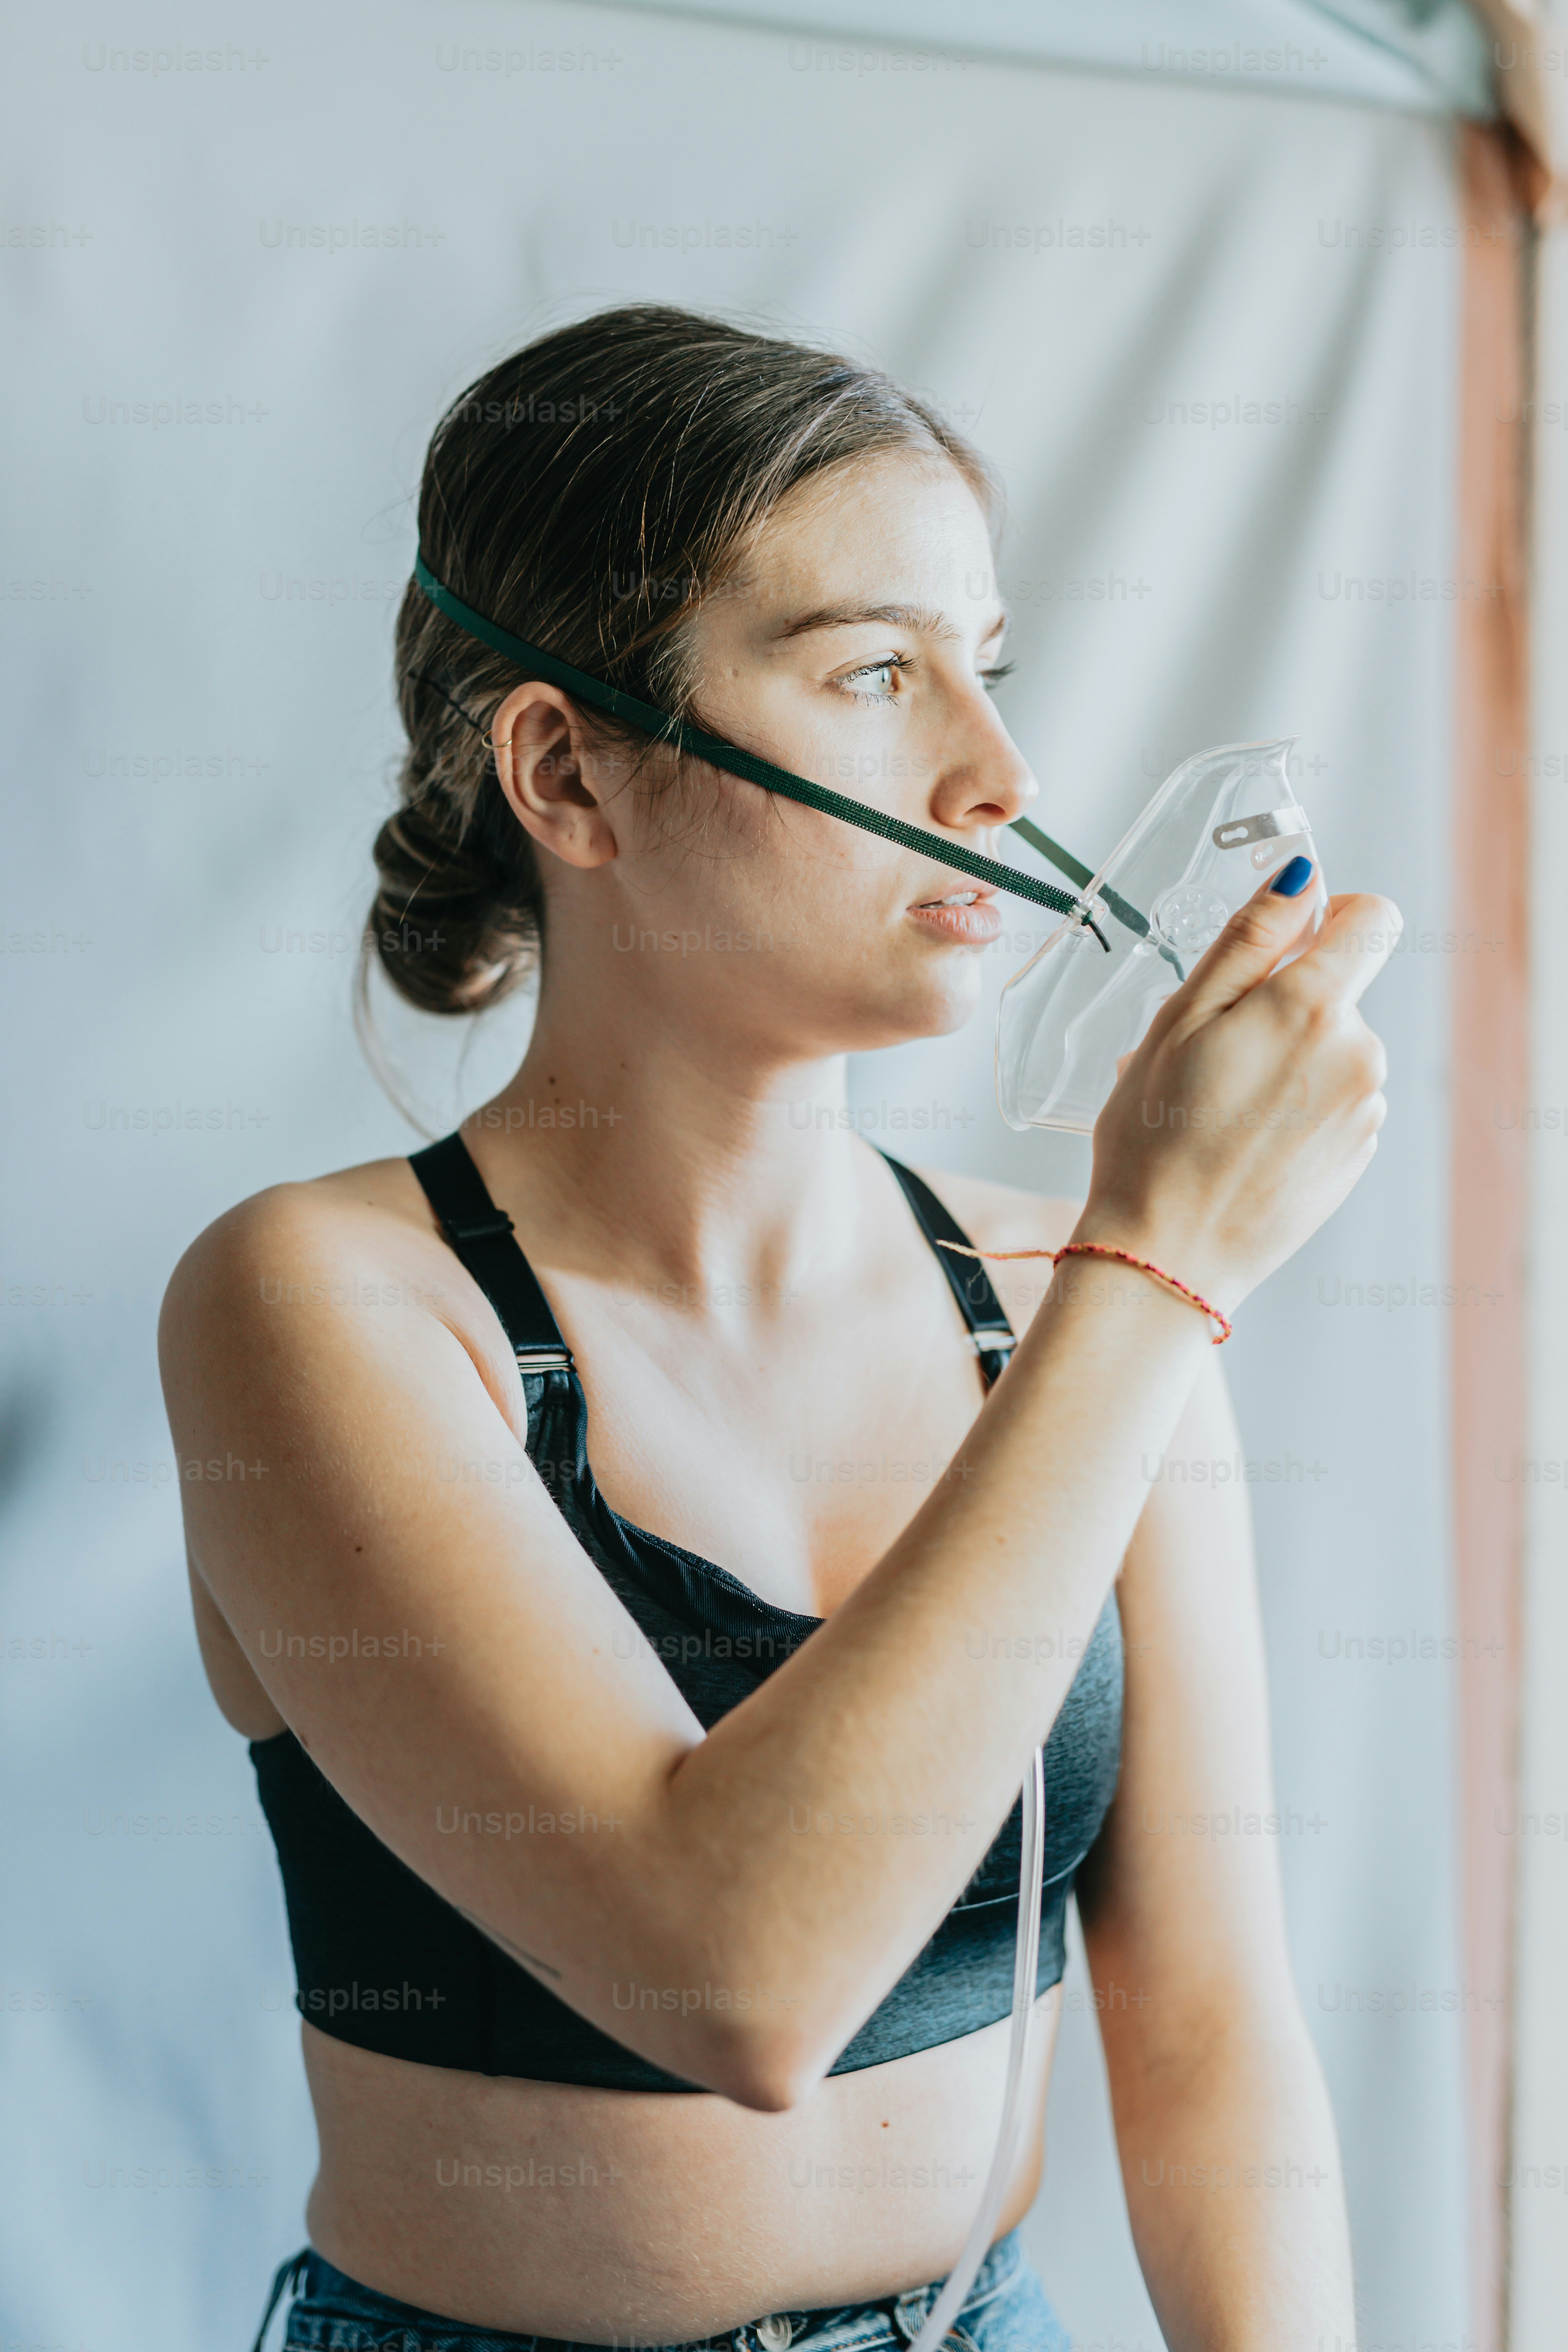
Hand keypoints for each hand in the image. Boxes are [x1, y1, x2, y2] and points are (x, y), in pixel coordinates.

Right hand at [1076, 871, 1400, 1312]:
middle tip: (1209, 1054)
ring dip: (1284, 1060)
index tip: (1282, 944)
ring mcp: (1365, 1111)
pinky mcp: (1357, 1156)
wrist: (1167, 1256)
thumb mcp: (1181, 1019)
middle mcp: (1359, 1055)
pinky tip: (1242, 1140)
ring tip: (1218, 1105)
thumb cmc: (1154, 1139)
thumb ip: (1249, 939)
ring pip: (1332, 1049)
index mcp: (1314, 1008)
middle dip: (1282, 1004)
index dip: (1330, 916)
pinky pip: (1333, 1102)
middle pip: (1339, 990)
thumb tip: (1301, 877)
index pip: (1372, 918)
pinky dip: (1295, 1107)